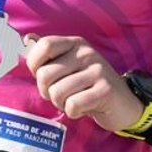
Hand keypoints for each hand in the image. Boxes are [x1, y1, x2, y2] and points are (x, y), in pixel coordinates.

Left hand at [23, 34, 141, 132]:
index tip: (45, 76)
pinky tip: (84, 108)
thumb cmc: (89, 86)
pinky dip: (74, 112)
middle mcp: (86, 53)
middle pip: (45, 75)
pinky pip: (73, 105)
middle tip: (61, 94)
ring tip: (74, 101)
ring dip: (61, 104)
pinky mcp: (105, 90)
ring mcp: (98, 70)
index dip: (35, 65)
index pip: (44, 46)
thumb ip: (49, 54)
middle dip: (47, 92)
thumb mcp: (70, 65)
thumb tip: (27, 39)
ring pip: (57, 92)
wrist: (123, 104)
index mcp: (75, 43)